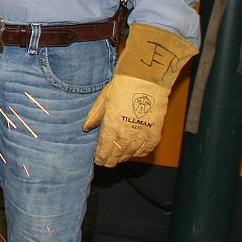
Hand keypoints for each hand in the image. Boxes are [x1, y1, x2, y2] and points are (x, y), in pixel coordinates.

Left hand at [83, 23, 197, 166]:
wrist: (147, 78)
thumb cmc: (123, 85)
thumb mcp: (104, 99)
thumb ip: (95, 116)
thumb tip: (87, 128)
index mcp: (111, 127)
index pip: (104, 150)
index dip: (101, 158)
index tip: (98, 161)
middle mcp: (126, 135)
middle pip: (117, 155)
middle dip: (110, 160)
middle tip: (106, 163)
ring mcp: (141, 135)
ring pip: (130, 154)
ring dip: (123, 157)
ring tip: (118, 158)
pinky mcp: (155, 133)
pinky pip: (146, 150)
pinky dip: (139, 152)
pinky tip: (134, 152)